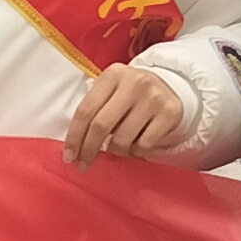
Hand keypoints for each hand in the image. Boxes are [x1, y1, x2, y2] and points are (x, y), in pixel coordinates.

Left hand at [64, 63, 190, 167]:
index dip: (74, 136)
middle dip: (88, 150)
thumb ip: (94, 110)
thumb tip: (75, 147)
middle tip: (83, 165)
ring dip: (115, 151)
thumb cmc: (131, 95)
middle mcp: (134, 82)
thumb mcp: (112, 91)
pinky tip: (135, 144)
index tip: (69, 157)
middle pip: (101, 125)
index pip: (86, 110)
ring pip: (122, 139)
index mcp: (113, 74)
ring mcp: (154, 97)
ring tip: (117, 147)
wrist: (171, 88)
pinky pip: (143, 145)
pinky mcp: (170, 113)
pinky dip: (135, 152)